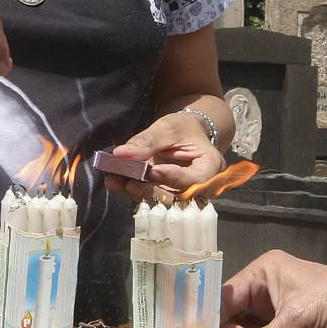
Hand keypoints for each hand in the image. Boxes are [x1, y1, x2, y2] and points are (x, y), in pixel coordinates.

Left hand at [102, 111, 223, 203]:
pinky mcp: (167, 195)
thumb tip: (122, 154)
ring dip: (137, 192)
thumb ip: (147, 141)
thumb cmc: (183, 128)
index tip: (152, 171)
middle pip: (177, 195)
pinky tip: (115, 182)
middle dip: (150, 190)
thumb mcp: (167, 127)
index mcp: (211, 166)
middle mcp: (201, 186)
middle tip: (128, 182)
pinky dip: (132, 190)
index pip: (195, 179)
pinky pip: (150, 197)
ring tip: (116, 181)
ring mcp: (183, 193)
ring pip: (161, 200)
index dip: (173, 178)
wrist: (184, 133)